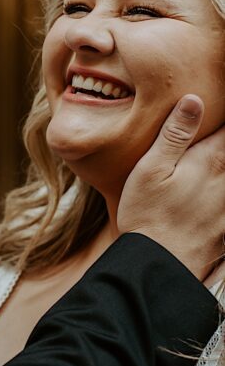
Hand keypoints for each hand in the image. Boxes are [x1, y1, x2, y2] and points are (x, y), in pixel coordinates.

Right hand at [117, 95, 224, 279]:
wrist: (158, 266)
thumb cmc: (147, 214)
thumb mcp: (151, 169)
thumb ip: (175, 134)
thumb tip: (193, 100)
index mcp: (210, 161)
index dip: (220, 115)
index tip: (216, 102)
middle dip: (220, 143)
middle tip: (207, 145)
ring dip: (222, 166)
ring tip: (205, 168)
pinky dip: (220, 193)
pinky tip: (211, 193)